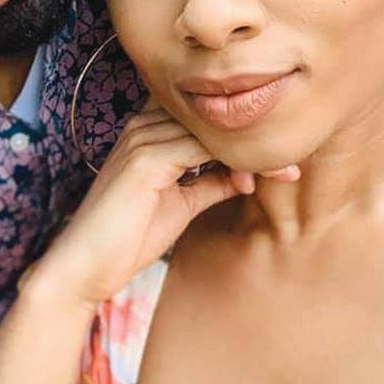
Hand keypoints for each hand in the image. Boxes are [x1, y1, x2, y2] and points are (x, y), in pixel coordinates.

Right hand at [29, 106, 298, 307]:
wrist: (85, 266)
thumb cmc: (127, 237)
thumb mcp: (181, 205)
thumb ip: (212, 182)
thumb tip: (248, 175)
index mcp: (147, 131)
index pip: (205, 117)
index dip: (244, 132)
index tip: (284, 152)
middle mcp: (142, 126)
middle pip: (212, 118)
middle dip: (256, 136)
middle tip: (298, 156)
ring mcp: (141, 140)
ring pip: (211, 131)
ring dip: (251, 149)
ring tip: (287, 168)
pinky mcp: (144, 161)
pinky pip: (199, 150)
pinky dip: (231, 163)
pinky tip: (251, 180)